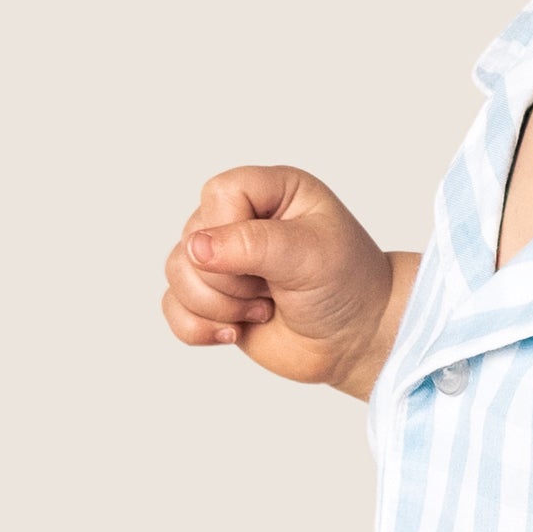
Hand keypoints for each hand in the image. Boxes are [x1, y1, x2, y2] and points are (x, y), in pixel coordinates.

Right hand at [161, 166, 410, 394]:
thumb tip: (195, 247)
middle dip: (231, 280)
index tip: (274, 258)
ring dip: (218, 306)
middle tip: (276, 289)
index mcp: (270, 191)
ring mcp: (223, 260)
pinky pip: (173, 308)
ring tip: (263, 310)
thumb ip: (252, 244)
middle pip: (191, 238)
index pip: (219, 194)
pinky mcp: (212, 298)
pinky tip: (236, 333)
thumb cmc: (347, 285)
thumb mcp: (310, 254)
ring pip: (176, 273)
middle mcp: (240, 220)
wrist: (359, 340)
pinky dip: (199, 328)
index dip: (233, 231)